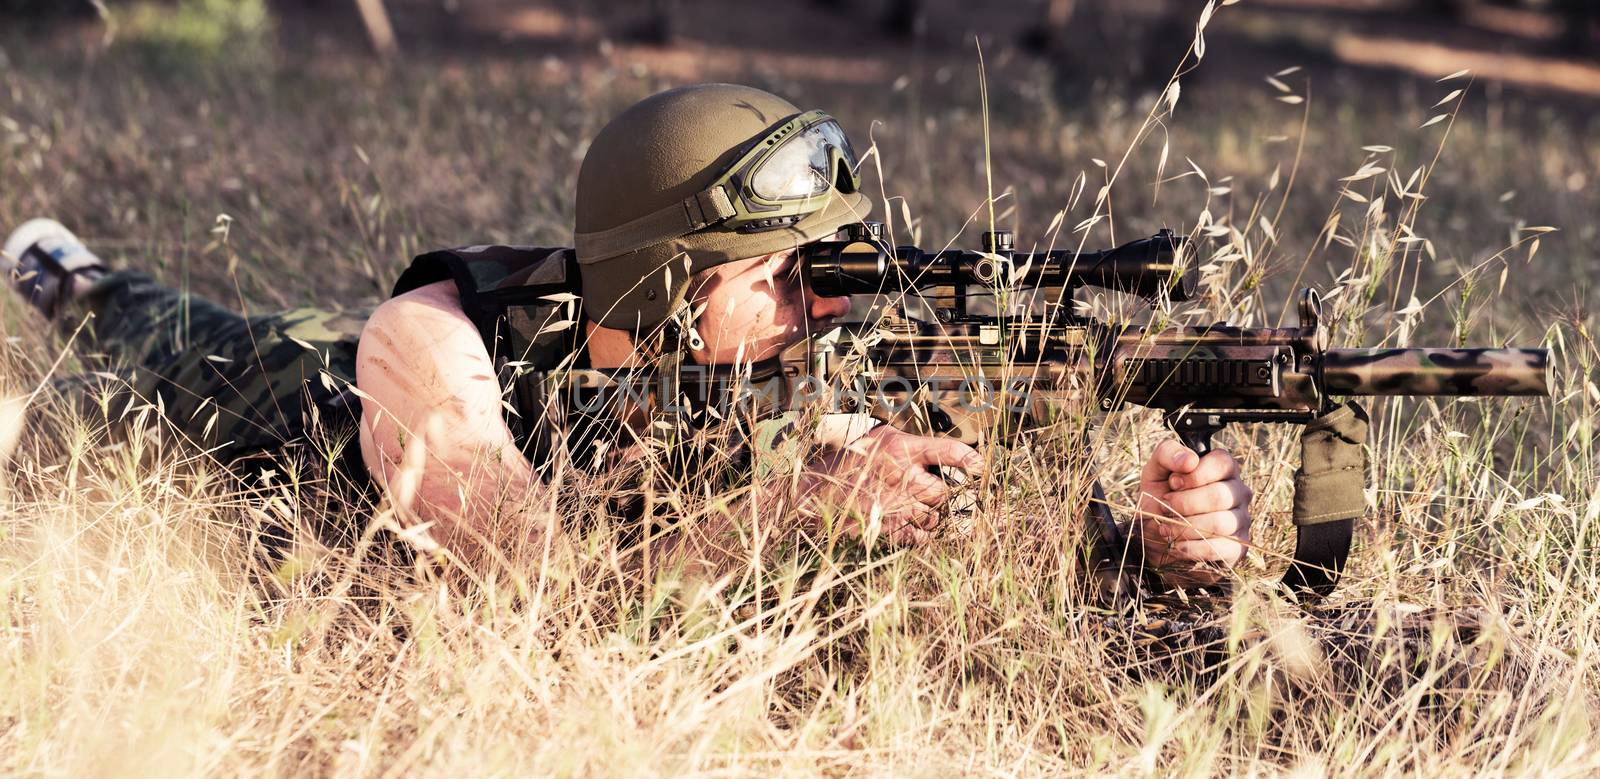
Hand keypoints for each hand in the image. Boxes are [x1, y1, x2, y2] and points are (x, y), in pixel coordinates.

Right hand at [795, 425, 982, 545]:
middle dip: (940, 492)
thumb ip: (908, 444)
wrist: (815, 496)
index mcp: (901, 450)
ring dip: (930, 513)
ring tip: (911, 505)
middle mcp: (904, 478)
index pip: (949, 452)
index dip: (970, 459)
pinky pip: (922, 535)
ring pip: (935, 515)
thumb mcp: (877, 440)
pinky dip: (920, 531)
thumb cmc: (846, 464)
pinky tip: (908, 521)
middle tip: (929, 489)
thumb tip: (939, 451)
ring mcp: (898, 507)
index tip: (980, 465)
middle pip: (945, 491)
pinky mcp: (891, 529)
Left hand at [1135, 439, 1252, 586]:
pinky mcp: (1237, 548)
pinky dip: (1193, 548)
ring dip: (1185, 527)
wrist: (1154, 535)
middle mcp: (1239, 492)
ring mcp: (1241, 520)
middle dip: (1184, 503)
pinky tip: (1177, 545)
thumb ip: (1168, 454)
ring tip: (1166, 528)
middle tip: (1165, 507)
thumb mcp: (1155, 470)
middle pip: (1220, 495)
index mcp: (1224, 468)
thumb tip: (1190, 460)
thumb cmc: (1160, 497)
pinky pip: (1221, 549)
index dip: (1194, 475)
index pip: (1222, 463)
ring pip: (1220, 524)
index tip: (1172, 483)